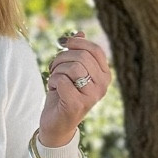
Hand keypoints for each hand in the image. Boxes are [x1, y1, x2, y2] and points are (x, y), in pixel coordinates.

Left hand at [39, 29, 110, 145]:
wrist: (56, 124)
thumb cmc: (64, 95)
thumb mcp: (71, 71)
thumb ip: (77, 53)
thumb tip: (79, 33)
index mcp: (105, 76)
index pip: (95, 50)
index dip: (77, 43)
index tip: (63, 43)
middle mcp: (103, 86)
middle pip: (82, 57)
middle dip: (62, 58)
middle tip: (54, 67)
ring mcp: (92, 96)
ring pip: (72, 67)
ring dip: (57, 70)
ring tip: (55, 79)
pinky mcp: (78, 104)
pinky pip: (62, 80)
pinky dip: (53, 82)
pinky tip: (55, 90)